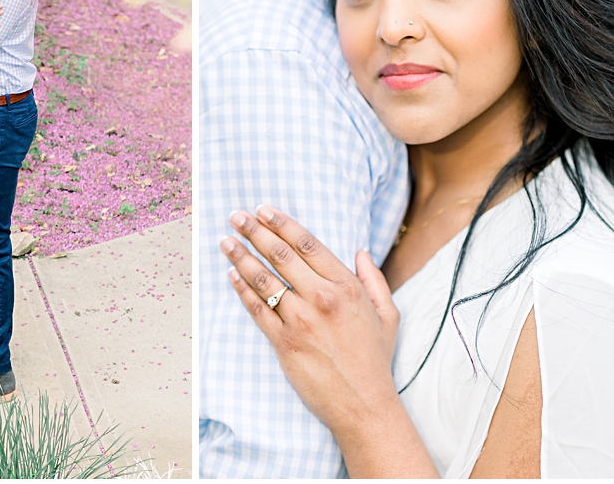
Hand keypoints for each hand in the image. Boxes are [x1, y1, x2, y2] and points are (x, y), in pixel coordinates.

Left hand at [223, 206, 398, 430]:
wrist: (362, 404)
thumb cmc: (375, 359)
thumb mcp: (387, 313)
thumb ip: (373, 278)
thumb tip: (361, 251)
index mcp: (346, 285)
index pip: (308, 243)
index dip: (283, 223)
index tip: (265, 210)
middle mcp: (321, 297)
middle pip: (281, 255)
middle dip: (255, 232)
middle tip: (237, 216)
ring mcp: (300, 321)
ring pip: (265, 280)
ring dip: (242, 257)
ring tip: (226, 242)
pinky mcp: (284, 344)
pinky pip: (258, 311)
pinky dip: (243, 291)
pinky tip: (232, 276)